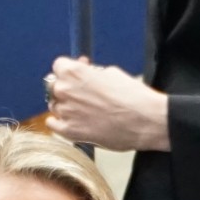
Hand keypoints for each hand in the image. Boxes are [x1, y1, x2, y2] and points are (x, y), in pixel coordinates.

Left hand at [46, 57, 169, 151]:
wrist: (146, 121)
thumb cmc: (133, 96)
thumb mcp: (112, 73)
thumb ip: (92, 73)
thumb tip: (87, 74)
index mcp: (74, 72)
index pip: (59, 66)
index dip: (70, 70)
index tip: (78, 75)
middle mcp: (65, 90)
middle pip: (54, 86)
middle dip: (67, 89)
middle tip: (82, 95)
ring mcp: (66, 112)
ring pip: (55, 106)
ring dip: (65, 106)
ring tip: (81, 112)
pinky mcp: (71, 132)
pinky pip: (53, 125)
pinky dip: (59, 123)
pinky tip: (68, 122)